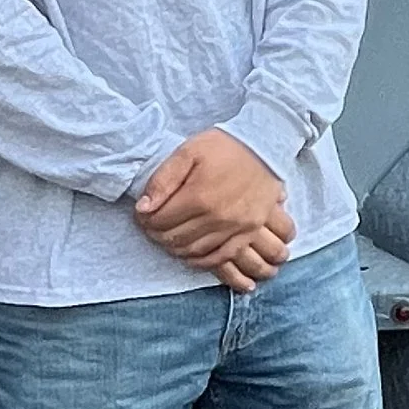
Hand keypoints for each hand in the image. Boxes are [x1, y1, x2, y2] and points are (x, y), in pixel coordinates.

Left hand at [134, 129, 295, 292]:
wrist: (265, 148)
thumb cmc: (225, 147)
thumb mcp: (189, 151)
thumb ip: (163, 179)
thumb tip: (143, 208)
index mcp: (199, 196)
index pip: (161, 220)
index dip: (145, 220)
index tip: (142, 215)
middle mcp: (218, 217)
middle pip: (176, 238)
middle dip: (157, 234)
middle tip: (151, 227)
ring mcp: (236, 228)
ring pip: (195, 251)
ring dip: (176, 248)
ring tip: (168, 237)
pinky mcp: (248, 233)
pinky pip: (221, 257)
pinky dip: (202, 260)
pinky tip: (191, 254)